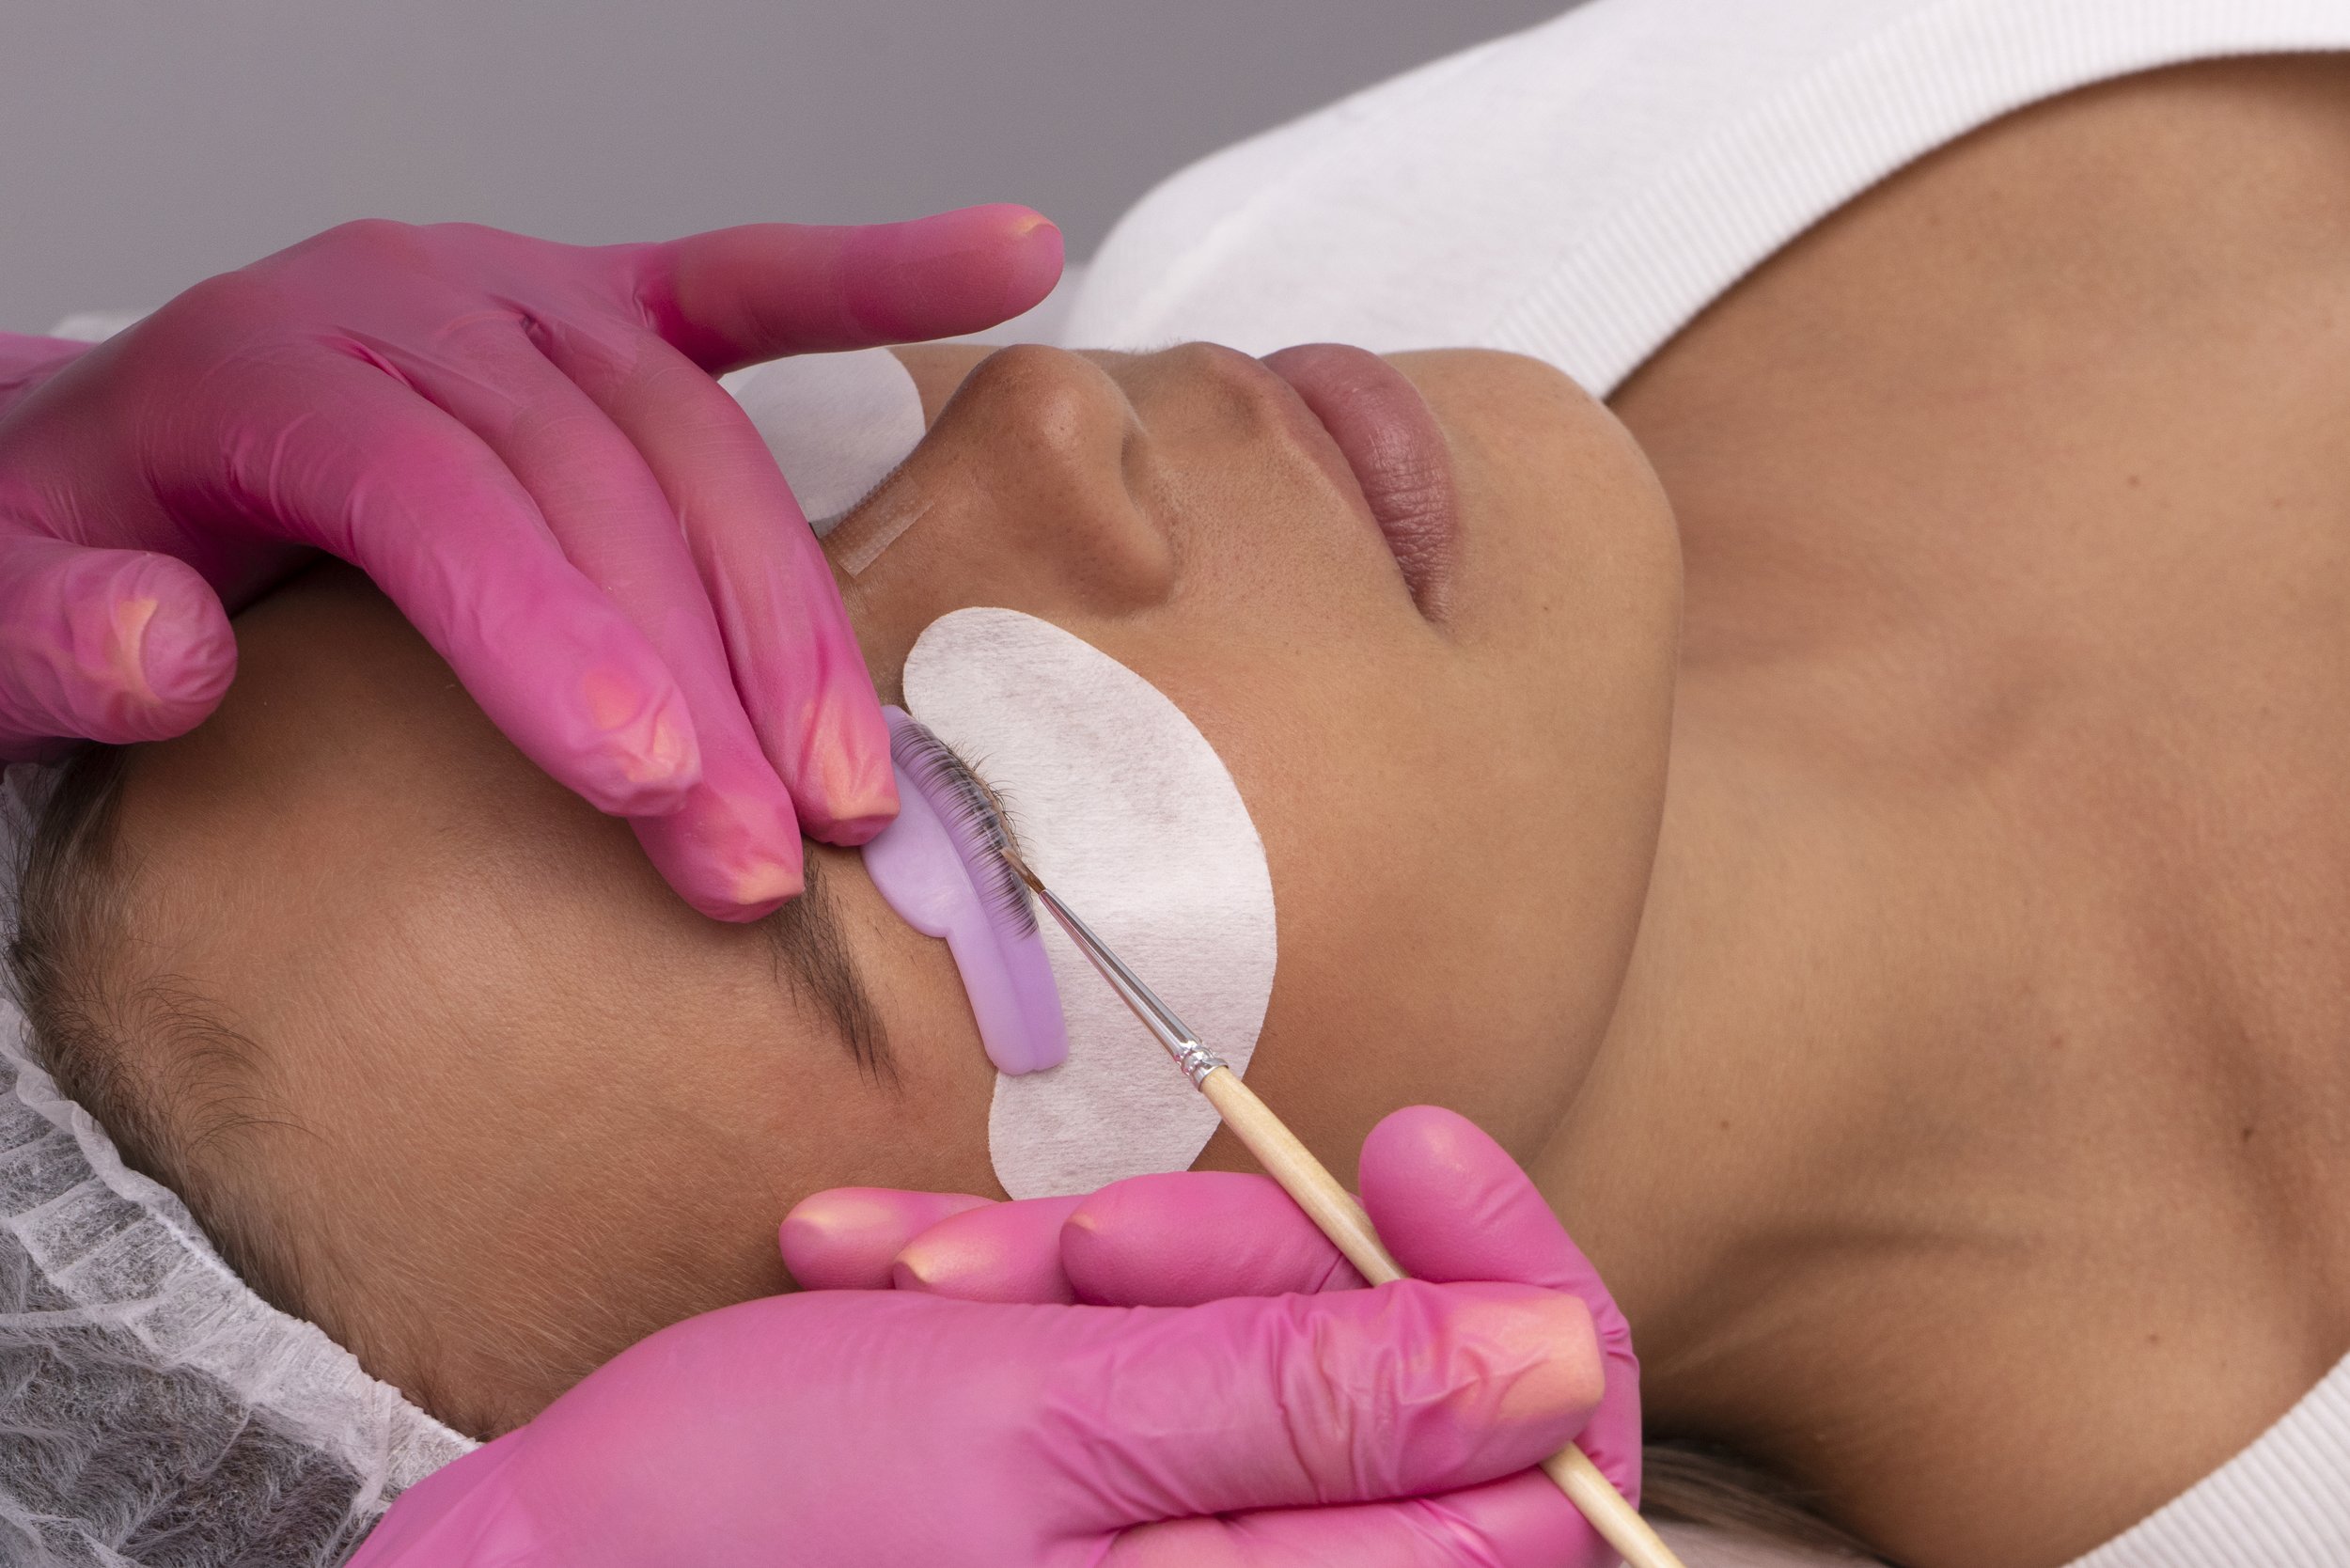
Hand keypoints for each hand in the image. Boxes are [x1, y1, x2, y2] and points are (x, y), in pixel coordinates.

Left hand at [0, 208, 1060, 917]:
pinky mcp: (602, 307)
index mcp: (258, 366)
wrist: (102, 456)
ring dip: (793, 616)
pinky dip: (883, 275)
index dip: (552, 640)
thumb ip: (40, 634)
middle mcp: (409, 304)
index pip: (433, 499)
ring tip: (852, 785)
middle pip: (595, 488)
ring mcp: (519, 296)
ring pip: (696, 440)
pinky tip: (1016, 263)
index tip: (656, 789)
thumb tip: (161, 654)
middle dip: (702, 684)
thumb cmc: (74, 546)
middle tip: (770, 863)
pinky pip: (753, 284)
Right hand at [782, 1105, 1642, 1566]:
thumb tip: (1557, 1360)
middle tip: (1065, 1242)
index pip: (1541, 1471)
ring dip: (1084, 1268)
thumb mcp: (1041, 1430)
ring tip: (912, 1271)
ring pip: (1239, 1346)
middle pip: (1381, 1380)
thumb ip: (1315, 1402)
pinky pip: (1129, 1364)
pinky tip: (894, 1282)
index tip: (1404, 1147)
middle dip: (1223, 1260)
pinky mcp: (1086, 1513)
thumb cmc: (749, 1531)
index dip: (1502, 1287)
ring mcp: (1161, 1566)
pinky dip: (1025, 1298)